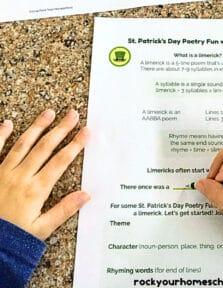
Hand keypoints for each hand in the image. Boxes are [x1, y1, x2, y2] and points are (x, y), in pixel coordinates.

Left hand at [0, 109, 89, 239]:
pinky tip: (8, 123)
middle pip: (45, 147)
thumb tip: (86, 195)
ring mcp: (3, 172)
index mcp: (35, 190)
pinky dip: (1, 135)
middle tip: (73, 115)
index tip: (86, 131)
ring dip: (37, 127)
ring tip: (49, 112)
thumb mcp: (40, 229)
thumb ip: (63, 210)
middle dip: (61, 129)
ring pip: (23, 144)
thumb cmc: (11, 238)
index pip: (60, 162)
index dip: (75, 145)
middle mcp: (21, 176)